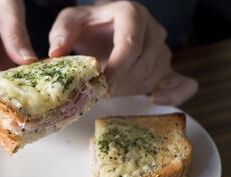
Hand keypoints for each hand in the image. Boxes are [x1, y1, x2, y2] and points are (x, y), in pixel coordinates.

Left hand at [48, 1, 196, 104]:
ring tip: (108, 90)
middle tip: (97, 92)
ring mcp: (162, 48)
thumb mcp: (70, 22)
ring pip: (154, 75)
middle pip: (143, 63)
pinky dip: (175, 94)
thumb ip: (62, 32)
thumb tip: (56, 52)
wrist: (103, 30)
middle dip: (119, 82)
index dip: (117, 68)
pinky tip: (156, 99)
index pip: (130, 43)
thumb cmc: (87, 26)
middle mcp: (152, 29)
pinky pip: (183, 82)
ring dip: (130, 89)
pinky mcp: (167, 66)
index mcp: (131, 14)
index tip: (100, 85)